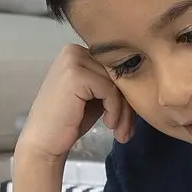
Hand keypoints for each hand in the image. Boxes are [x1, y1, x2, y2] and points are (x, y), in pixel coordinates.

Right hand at [16, 45, 133, 164]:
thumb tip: (146, 77)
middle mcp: (74, 50)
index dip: (127, 94)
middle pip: (119, 74)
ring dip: (124, 112)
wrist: (45, 142)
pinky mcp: (75, 74)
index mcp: (79, 51)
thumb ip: (113, 83)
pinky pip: (110, 90)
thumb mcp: (96, 96)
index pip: (116, 68)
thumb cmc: (71, 121)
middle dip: (128, 105)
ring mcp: (73, 60)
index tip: (128, 120)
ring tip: (120, 132)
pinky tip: (108, 124)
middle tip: (127, 130)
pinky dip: (114, 110)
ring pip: (118, 83)